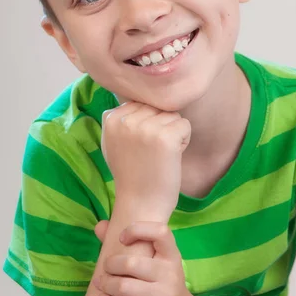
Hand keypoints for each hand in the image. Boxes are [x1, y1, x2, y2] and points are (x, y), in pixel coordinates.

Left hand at [94, 219, 196, 295]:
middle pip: (132, 263)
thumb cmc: (164, 286)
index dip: (137, 230)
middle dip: (111, 265)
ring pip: (124, 287)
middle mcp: (171, 273)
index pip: (160, 232)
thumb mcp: (157, 264)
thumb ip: (131, 244)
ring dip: (106, 285)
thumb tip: (99, 225)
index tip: (122, 239)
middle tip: (105, 268)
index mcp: (172, 255)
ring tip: (101, 284)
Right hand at [101, 102, 190, 217]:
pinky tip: (171, 157)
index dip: (146, 123)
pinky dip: (184, 141)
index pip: (141, 103)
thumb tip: (135, 91)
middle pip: (157, 107)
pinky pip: (185, 125)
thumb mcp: (115, 140)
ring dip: (172, 134)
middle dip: (160, 126)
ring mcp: (145, 128)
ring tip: (160, 156)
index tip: (139, 147)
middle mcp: (126, 120)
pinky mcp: (165, 137)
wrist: (140, 204)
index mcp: (111, 117)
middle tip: (152, 153)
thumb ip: (122, 117)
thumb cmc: (132, 173)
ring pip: (172, 115)